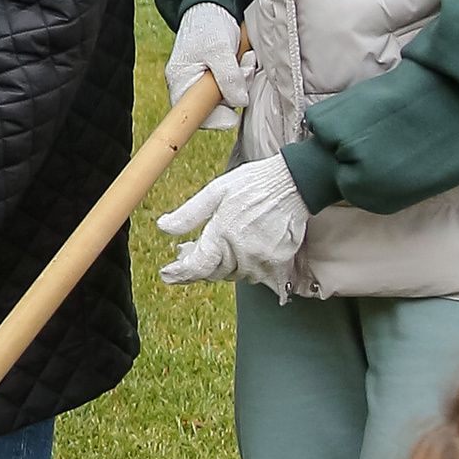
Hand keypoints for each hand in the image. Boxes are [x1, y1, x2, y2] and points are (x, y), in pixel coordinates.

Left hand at [158, 154, 307, 294]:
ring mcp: (262, 259)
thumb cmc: (253, 183)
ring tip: (215, 247)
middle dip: (199, 265)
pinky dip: (244, 266)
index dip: (179, 273)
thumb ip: (189, 214)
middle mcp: (242, 251)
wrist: (294, 183)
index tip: (168, 274)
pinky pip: (255, 274)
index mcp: (223, 233)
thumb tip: (163, 227)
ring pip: (234, 274)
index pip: (197, 266)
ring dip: (222, 266)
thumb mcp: (215, 191)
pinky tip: (239, 251)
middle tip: (187, 251)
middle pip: (214, 272)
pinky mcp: (278, 261)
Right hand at [166, 2, 252, 131]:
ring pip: (226, 100)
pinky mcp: (214, 80)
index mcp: (180, 82)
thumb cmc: (208, 25)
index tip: (233, 103)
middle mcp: (188, 88)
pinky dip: (241, 79)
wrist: (211, 9)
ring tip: (243, 60)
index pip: (195, 117)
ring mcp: (201, 85)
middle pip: (214, 110)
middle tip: (243, 69)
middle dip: (234, 93)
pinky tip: (242, 62)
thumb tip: (240, 102)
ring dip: (241, 83)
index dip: (217, 116)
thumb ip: (229, 77)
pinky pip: (231, 90)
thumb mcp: (219, 49)